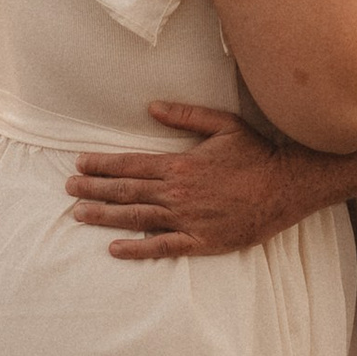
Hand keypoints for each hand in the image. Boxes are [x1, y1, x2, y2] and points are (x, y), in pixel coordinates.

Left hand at [65, 103, 327, 258]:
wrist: (288, 186)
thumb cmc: (257, 154)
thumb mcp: (223, 124)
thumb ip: (185, 116)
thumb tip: (152, 107)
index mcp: (181, 164)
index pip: (131, 164)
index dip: (102, 165)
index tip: (79, 165)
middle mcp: (178, 192)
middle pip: (126, 191)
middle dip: (94, 189)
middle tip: (68, 189)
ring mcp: (188, 218)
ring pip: (137, 217)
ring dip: (105, 216)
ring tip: (80, 214)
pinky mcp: (201, 240)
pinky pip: (163, 246)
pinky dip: (137, 248)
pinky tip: (115, 248)